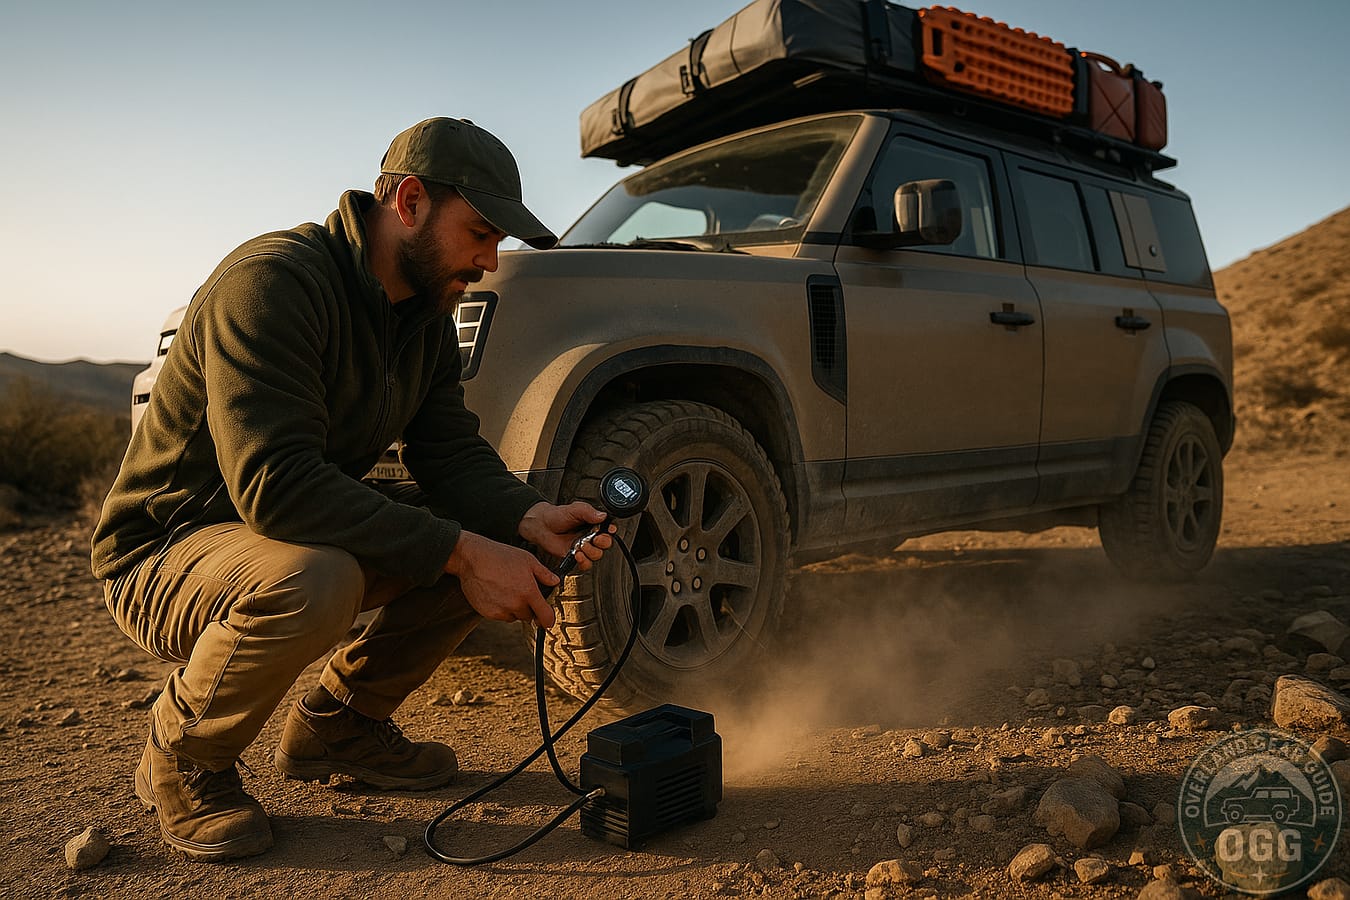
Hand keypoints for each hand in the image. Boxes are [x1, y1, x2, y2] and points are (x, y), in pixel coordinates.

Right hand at [444, 530, 558, 626]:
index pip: (545, 616)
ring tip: (506, 590)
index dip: (549, 620)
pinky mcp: (488, 613)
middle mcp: (515, 604)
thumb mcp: (527, 560)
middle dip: (528, 607)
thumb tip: (555, 581)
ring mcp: (501, 610)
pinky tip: (496, 594)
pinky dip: (501, 609)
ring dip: (514, 609)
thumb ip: (544, 574)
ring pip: (514, 617)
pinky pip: (500, 616)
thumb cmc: (499, 556)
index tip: (548, 621)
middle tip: (520, 592)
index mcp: (528, 592)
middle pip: (529, 616)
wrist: (472, 558)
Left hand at [517, 500, 614, 570]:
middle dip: (602, 542)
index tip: (608, 530)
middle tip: (594, 538)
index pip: (609, 529)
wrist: (541, 526)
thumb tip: (603, 515)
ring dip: (591, 552)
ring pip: (597, 555)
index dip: (610, 531)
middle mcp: (591, 535)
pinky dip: (584, 562)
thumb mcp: (574, 509)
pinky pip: (586, 564)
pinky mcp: (576, 556)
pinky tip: (578, 555)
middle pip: (606, 544)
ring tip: (581, 545)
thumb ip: (589, 511)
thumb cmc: (557, 516)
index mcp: (593, 523)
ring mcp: (584, 546)